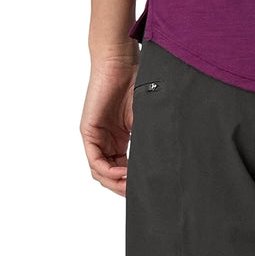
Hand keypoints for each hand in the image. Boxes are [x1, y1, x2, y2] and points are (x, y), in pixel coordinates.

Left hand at [80, 50, 137, 196]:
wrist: (122, 62)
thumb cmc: (138, 83)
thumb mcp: (148, 119)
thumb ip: (150, 140)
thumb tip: (166, 162)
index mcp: (119, 139)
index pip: (122, 170)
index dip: (133, 182)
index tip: (148, 187)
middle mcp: (105, 141)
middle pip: (109, 176)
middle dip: (124, 188)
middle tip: (140, 193)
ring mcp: (95, 137)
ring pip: (100, 172)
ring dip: (116, 183)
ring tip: (132, 185)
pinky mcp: (89, 132)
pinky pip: (95, 161)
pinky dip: (109, 171)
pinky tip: (124, 172)